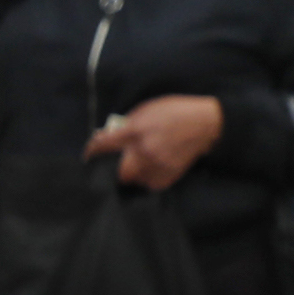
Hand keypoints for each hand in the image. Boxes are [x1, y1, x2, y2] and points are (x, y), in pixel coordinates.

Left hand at [85, 95, 227, 192]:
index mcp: (137, 130)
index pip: (105, 145)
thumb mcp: (147, 109)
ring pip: (133, 180)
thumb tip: (107, 136)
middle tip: (115, 165)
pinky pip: (149, 185)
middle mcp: (145, 150)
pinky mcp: (169, 176)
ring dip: (131, 175)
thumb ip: (126, 124)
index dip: (92, 151)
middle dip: (113, 170)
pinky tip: (148, 171)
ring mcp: (158, 166)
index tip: (88, 156)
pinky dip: (146, 180)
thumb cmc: (174, 112)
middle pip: (119, 172)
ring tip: (134, 167)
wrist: (205, 124)